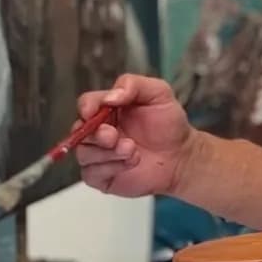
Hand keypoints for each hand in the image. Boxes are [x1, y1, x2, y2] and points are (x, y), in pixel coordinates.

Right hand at [74, 74, 197, 198]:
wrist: (181, 154)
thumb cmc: (169, 124)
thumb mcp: (158, 93)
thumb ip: (133, 85)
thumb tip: (110, 96)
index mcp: (107, 109)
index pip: (86, 104)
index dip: (86, 107)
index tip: (93, 111)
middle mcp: (99, 131)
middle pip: (79, 131)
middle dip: (95, 134)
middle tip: (114, 136)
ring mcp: (99, 154)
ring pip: (84, 153)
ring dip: (107, 152)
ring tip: (132, 149)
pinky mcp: (102, 176)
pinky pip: (91, 174)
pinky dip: (110, 168)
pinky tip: (131, 162)